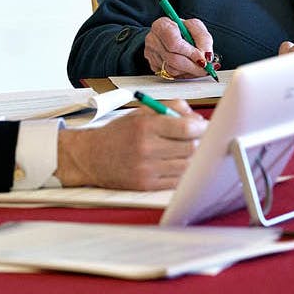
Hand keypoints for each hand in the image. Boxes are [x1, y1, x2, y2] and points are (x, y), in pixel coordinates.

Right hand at [55, 100, 206, 189]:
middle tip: (198, 139)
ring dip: (192, 158)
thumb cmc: (117, 134)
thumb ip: (170, 108)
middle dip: (199, 142)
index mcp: (145, 126)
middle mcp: (146, 148)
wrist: (90, 157)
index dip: (201, 127)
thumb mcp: (140, 112)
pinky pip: (177, 181)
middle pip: (191, 148)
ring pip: (187, 165)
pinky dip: (183, 173)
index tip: (203, 127)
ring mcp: (147, 169)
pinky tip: (179, 165)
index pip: (186, 128)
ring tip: (187, 152)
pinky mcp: (146, 185)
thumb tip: (196, 118)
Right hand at [144, 16, 216, 79]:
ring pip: (171, 70)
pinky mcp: (152, 64)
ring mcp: (150, 53)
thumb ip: (204, 39)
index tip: (203, 60)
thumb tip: (206, 56)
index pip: (174, 43)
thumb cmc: (183, 30)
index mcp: (162, 25)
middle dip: (192, 67)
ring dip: (188, 72)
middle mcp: (152, 39)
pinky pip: (168, 75)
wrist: (170, 34)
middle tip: (205, 69)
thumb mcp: (196, 28)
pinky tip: (188, 68)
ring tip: (197, 67)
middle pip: (172, 59)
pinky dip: (182, 75)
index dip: (190, 53)